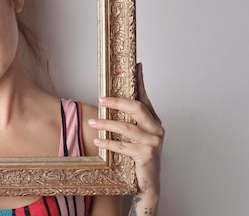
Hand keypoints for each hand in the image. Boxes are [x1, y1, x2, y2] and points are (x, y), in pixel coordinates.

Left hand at [88, 63, 163, 206]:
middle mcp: (156, 129)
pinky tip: (98, 141)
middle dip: (118, 102)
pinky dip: (108, 143)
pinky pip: (123, 146)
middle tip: (101, 99)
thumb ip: (127, 119)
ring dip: (106, 125)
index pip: (145, 96)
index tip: (137, 65)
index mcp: (153, 120)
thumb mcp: (133, 134)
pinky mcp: (147, 155)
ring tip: (92, 123)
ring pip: (127, 128)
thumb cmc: (138, 155)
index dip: (141, 80)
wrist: (147, 184)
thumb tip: (111, 100)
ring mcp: (153, 142)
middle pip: (137, 108)